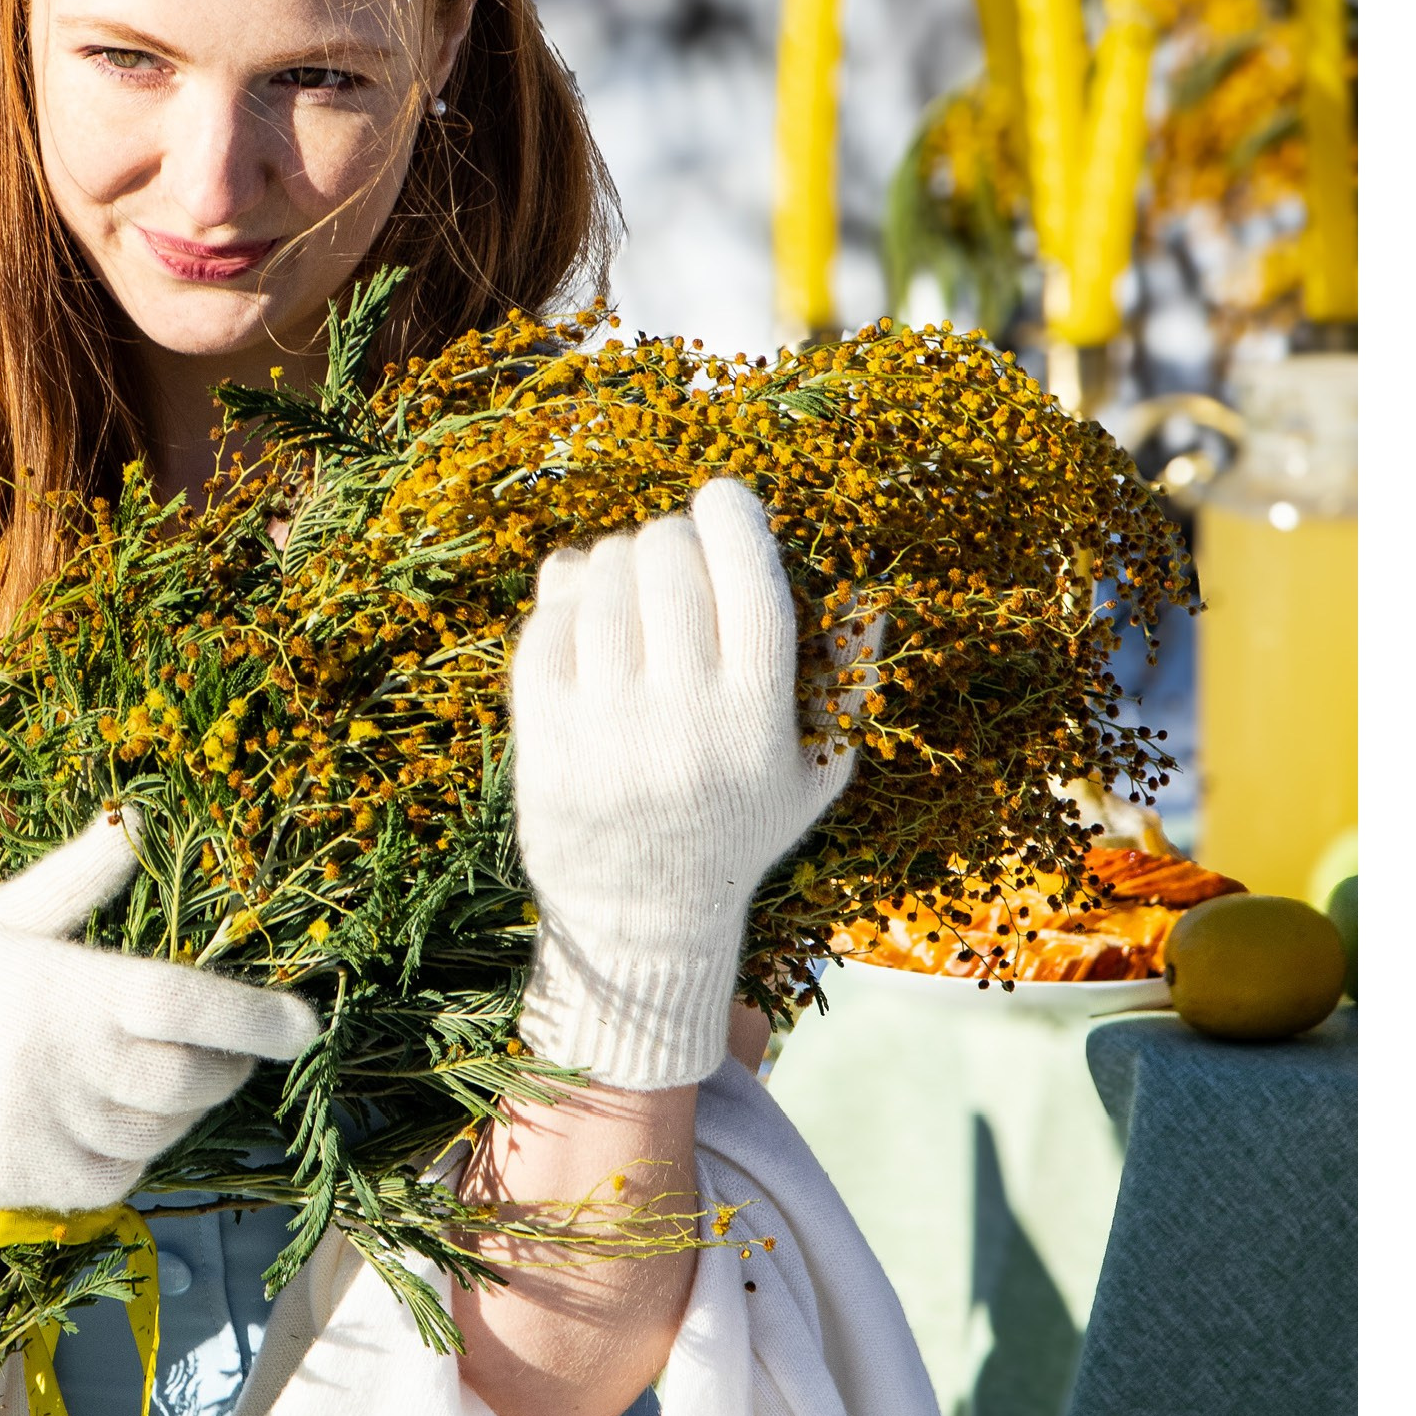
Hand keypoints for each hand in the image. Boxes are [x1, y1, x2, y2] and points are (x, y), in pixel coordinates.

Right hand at [0, 810, 319, 1219]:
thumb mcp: (1, 919)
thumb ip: (75, 881)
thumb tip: (134, 819)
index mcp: (60, 985)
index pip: (185, 1004)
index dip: (254, 1018)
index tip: (304, 1026)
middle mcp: (58, 1060)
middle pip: (189, 1078)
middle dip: (228, 1067)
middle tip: (231, 1051)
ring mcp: (43, 1126)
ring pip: (160, 1130)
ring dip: (180, 1109)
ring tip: (163, 1080)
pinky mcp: (28, 1181)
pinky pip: (120, 1175)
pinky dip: (138, 1153)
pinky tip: (117, 1122)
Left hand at [511, 479, 853, 1093]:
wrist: (642, 919)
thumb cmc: (740, 833)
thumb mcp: (814, 775)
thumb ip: (849, 687)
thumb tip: (871, 596)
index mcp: (757, 723)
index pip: (750, 582)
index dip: (734, 518)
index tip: (724, 496)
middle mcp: (681, 722)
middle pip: (670, 568)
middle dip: (671, 537)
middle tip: (671, 550)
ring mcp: (605, 730)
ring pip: (602, 585)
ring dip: (614, 561)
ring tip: (628, 580)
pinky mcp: (544, 739)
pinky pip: (546, 627)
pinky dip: (562, 599)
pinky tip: (582, 607)